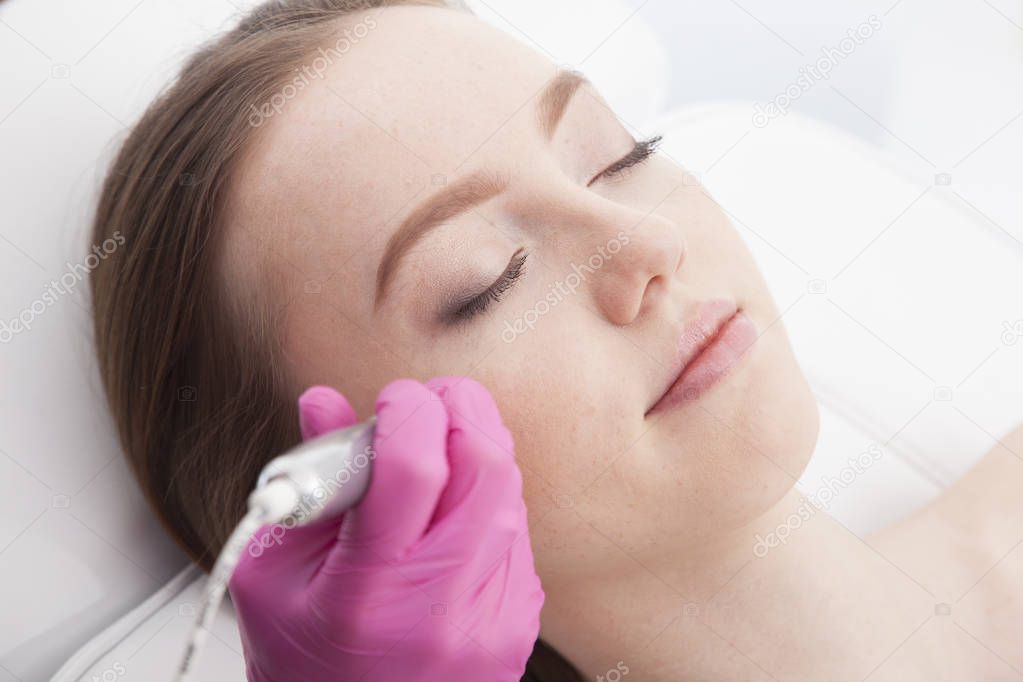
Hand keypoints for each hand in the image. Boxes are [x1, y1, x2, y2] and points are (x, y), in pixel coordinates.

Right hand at [229, 377, 543, 680]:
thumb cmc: (301, 666)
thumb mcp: (273, 577)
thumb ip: (306, 480)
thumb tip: (324, 401)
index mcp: (368, 592)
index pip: (414, 466)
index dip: (409, 409)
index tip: (393, 398)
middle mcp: (442, 606)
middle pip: (488, 466)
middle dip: (462, 411)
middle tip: (428, 407)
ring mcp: (493, 619)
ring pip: (508, 492)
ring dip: (472, 455)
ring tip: (426, 472)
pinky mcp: (519, 624)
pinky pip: (514, 532)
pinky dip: (482, 505)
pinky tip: (444, 525)